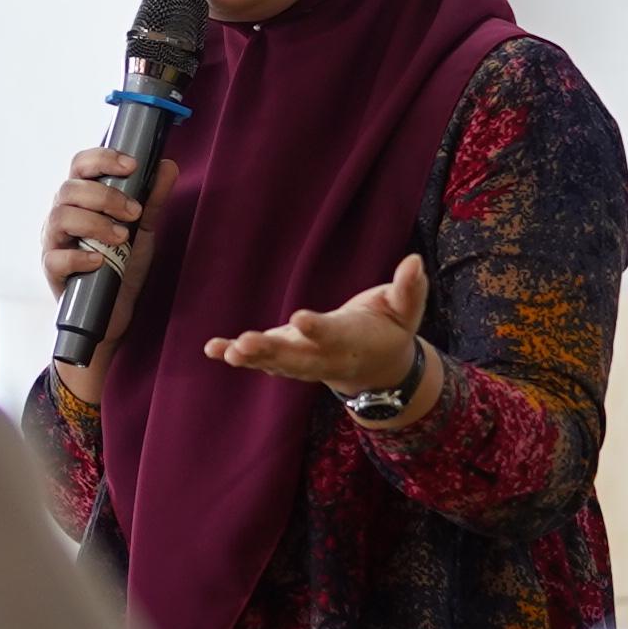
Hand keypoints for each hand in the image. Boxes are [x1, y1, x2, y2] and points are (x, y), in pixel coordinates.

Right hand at [40, 149, 177, 406]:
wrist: (115, 312)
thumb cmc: (123, 264)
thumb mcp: (143, 228)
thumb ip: (152, 198)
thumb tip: (166, 165)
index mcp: (81, 197)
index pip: (81, 164)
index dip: (102, 158)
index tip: (131, 166)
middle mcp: (62, 213)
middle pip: (70, 188)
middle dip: (106, 197)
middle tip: (135, 212)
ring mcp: (53, 241)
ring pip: (61, 217)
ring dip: (96, 223)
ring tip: (122, 237)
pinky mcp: (52, 269)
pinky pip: (58, 257)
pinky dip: (81, 256)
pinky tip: (101, 261)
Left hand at [207, 255, 432, 398]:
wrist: (377, 368)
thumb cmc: (390, 327)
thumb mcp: (406, 309)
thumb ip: (409, 289)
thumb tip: (415, 260)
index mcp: (352, 340)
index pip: (333, 335)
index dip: (317, 329)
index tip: (299, 319)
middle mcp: (323, 356)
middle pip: (296, 357)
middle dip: (271, 351)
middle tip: (246, 344)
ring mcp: (302, 361)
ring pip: (275, 363)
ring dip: (251, 357)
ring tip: (228, 351)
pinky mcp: (285, 358)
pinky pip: (260, 361)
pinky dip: (235, 355)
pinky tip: (212, 349)